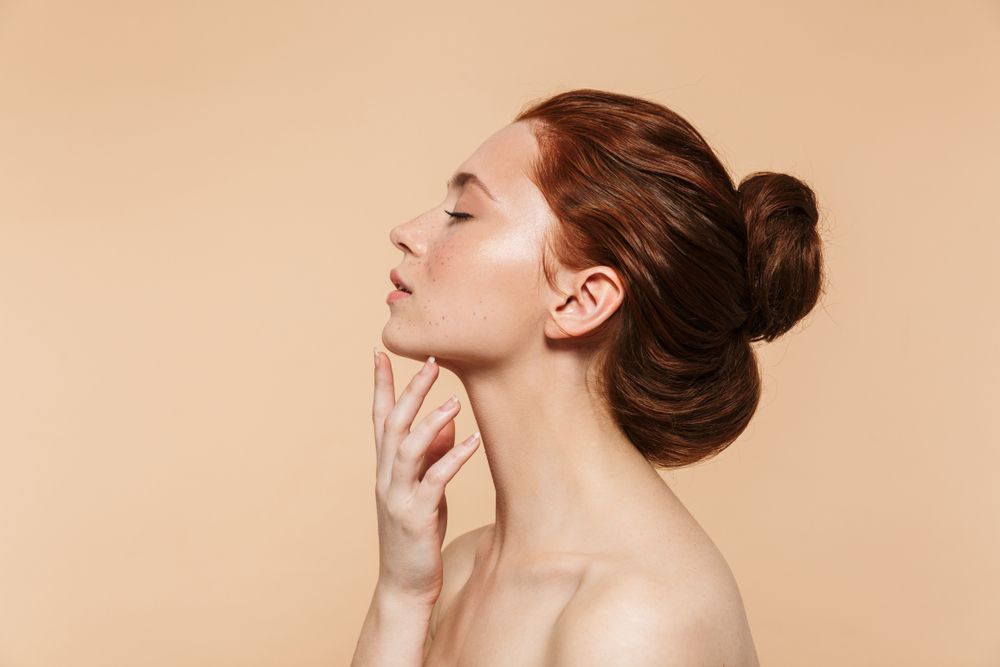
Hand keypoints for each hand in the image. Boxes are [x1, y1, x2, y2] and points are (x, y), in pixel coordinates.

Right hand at [370, 350, 481, 605]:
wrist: (404, 585)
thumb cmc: (416, 534)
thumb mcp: (423, 489)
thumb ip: (431, 454)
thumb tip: (447, 419)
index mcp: (386, 467)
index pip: (379, 417)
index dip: (380, 385)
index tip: (379, 353)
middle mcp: (386, 476)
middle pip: (392, 423)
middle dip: (410, 391)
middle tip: (430, 360)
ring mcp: (397, 496)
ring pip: (407, 448)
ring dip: (429, 421)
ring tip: (453, 400)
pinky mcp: (415, 516)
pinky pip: (434, 481)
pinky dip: (453, 458)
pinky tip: (473, 442)